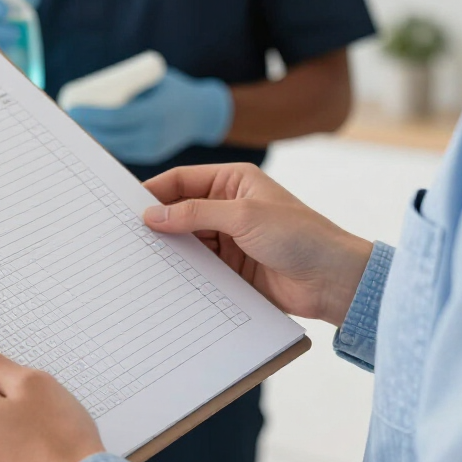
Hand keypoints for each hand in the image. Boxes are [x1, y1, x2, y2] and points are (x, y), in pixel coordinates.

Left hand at [67, 68, 232, 164]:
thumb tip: (93, 89)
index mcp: (155, 111)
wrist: (203, 113)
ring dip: (93, 138)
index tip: (73, 108)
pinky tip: (90, 138)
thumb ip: (131, 86)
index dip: (92, 114)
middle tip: (69, 116)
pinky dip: (106, 144)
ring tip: (75, 127)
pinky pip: (123, 151)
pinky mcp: (151, 156)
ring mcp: (153, 148)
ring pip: (114, 146)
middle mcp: (154, 133)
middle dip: (87, 127)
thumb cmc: (173, 89)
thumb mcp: (155, 79)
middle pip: (111, 135)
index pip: (116, 117)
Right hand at [144, 163, 371, 325]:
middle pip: (182, 211)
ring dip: (170, 249)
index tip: (127, 206)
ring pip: (188, 241)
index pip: (184, 180)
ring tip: (140, 259)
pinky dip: (183, 272)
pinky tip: (164, 279)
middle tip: (127, 236)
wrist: (334, 281)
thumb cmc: (299, 236)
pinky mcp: (232, 269)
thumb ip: (195, 214)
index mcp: (234, 181)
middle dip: (159, 222)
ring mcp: (230, 239)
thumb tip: (153, 215)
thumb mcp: (244, 216)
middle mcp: (229, 207)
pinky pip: (200, 267)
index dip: (155, 191)